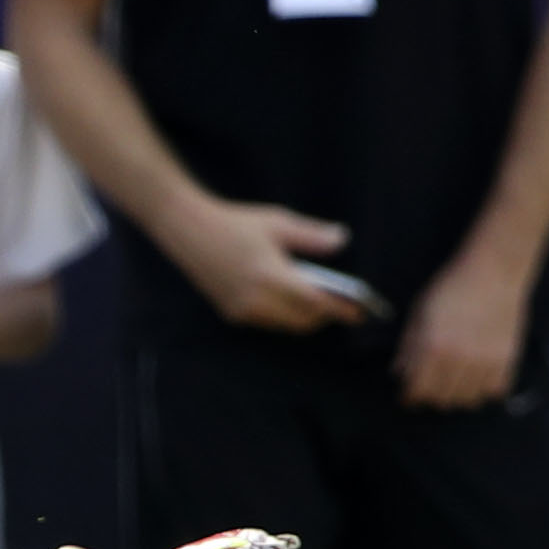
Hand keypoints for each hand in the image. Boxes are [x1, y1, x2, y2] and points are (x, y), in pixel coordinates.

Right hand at [167, 197, 366, 333]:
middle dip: (324, 316)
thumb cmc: (236, 223)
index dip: (340, 308)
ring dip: (305, 317)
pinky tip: (290, 300)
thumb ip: (310, 236)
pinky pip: (268, 323)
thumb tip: (342, 240)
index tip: (360, 310)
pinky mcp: (232, 315)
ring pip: (286, 326)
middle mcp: (256, 299)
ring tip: (319, 302)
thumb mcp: (277, 222)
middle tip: (343, 305)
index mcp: (269, 275)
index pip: (314, 302)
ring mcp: (242, 311)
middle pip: (303, 321)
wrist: (188, 232)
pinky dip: (284, 316)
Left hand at [396, 247, 527, 410]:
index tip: (409, 395)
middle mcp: (459, 360)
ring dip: (458, 395)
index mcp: (433, 348)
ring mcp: (485, 363)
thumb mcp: (420, 312)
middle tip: (431, 385)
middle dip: (431, 396)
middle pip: (442, 401)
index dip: (409, 397)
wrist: (493, 272)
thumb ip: (409, 345)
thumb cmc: (452, 287)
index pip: (417, 391)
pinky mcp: (506, 361)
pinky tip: (478, 377)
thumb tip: (399, 373)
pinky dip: (484, 390)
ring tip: (455, 382)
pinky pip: (494, 392)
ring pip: (468, 401)